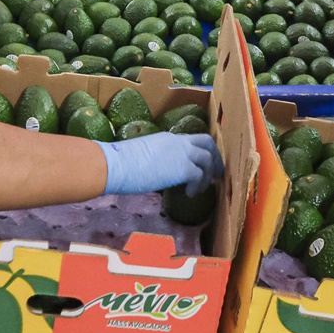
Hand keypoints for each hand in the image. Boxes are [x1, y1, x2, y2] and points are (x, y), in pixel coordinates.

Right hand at [99, 132, 224, 196]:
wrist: (117, 163)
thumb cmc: (122, 161)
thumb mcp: (144, 154)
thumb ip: (157, 159)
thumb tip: (160, 172)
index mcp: (168, 138)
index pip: (192, 140)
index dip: (201, 151)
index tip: (203, 163)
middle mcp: (179, 142)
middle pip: (207, 143)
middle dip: (216, 158)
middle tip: (216, 174)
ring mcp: (182, 154)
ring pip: (208, 159)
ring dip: (208, 175)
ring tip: (201, 188)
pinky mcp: (183, 168)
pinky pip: (199, 176)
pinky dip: (197, 186)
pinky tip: (189, 194)